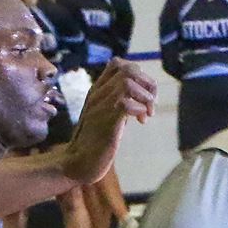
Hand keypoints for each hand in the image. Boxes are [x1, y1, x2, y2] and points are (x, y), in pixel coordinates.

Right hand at [63, 59, 158, 182]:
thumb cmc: (94, 143)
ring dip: (145, 98)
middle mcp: (98, 94)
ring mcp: (100, 106)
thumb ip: (119, 103)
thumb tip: (140, 97)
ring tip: (146, 115)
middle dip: (147, 84)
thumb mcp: (107, 115)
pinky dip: (139, 110)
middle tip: (150, 106)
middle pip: (128, 69)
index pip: (118, 64)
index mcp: (97, 91)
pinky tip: (139, 121)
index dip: (139, 74)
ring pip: (128, 83)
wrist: (77, 163)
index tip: (144, 95)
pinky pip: (126, 104)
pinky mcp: (106, 122)